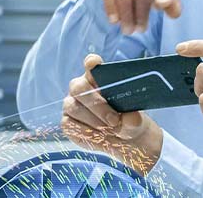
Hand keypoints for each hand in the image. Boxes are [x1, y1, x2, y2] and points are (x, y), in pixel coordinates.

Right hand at [61, 54, 163, 172]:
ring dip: (94, 121)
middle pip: (79, 87)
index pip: (91, 63)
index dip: (91, 63)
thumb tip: (131, 119)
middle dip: (97, 104)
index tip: (95, 64)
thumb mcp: (135, 120)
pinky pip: (71, 125)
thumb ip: (133, 119)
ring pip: (74, 108)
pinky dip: (87, 133)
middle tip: (114, 120)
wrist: (123, 139)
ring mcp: (71, 104)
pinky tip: (100, 137)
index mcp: (98, 77)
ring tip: (111, 130)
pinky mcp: (67, 121)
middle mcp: (81, 87)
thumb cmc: (128, 120)